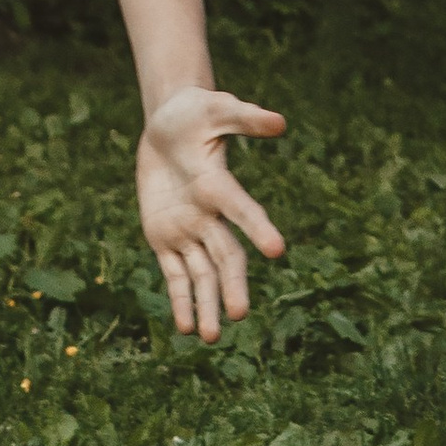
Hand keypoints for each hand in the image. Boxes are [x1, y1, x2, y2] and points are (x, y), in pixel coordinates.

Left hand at [136, 85, 285, 339]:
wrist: (168, 126)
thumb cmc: (195, 114)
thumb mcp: (214, 108)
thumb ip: (244, 117)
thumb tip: (280, 123)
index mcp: (220, 185)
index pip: (242, 209)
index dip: (258, 227)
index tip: (277, 250)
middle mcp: (209, 216)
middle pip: (225, 256)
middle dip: (231, 285)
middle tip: (239, 315)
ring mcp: (189, 231)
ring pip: (201, 275)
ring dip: (206, 304)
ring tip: (210, 338)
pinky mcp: (166, 239)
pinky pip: (175, 275)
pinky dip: (181, 300)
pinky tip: (187, 328)